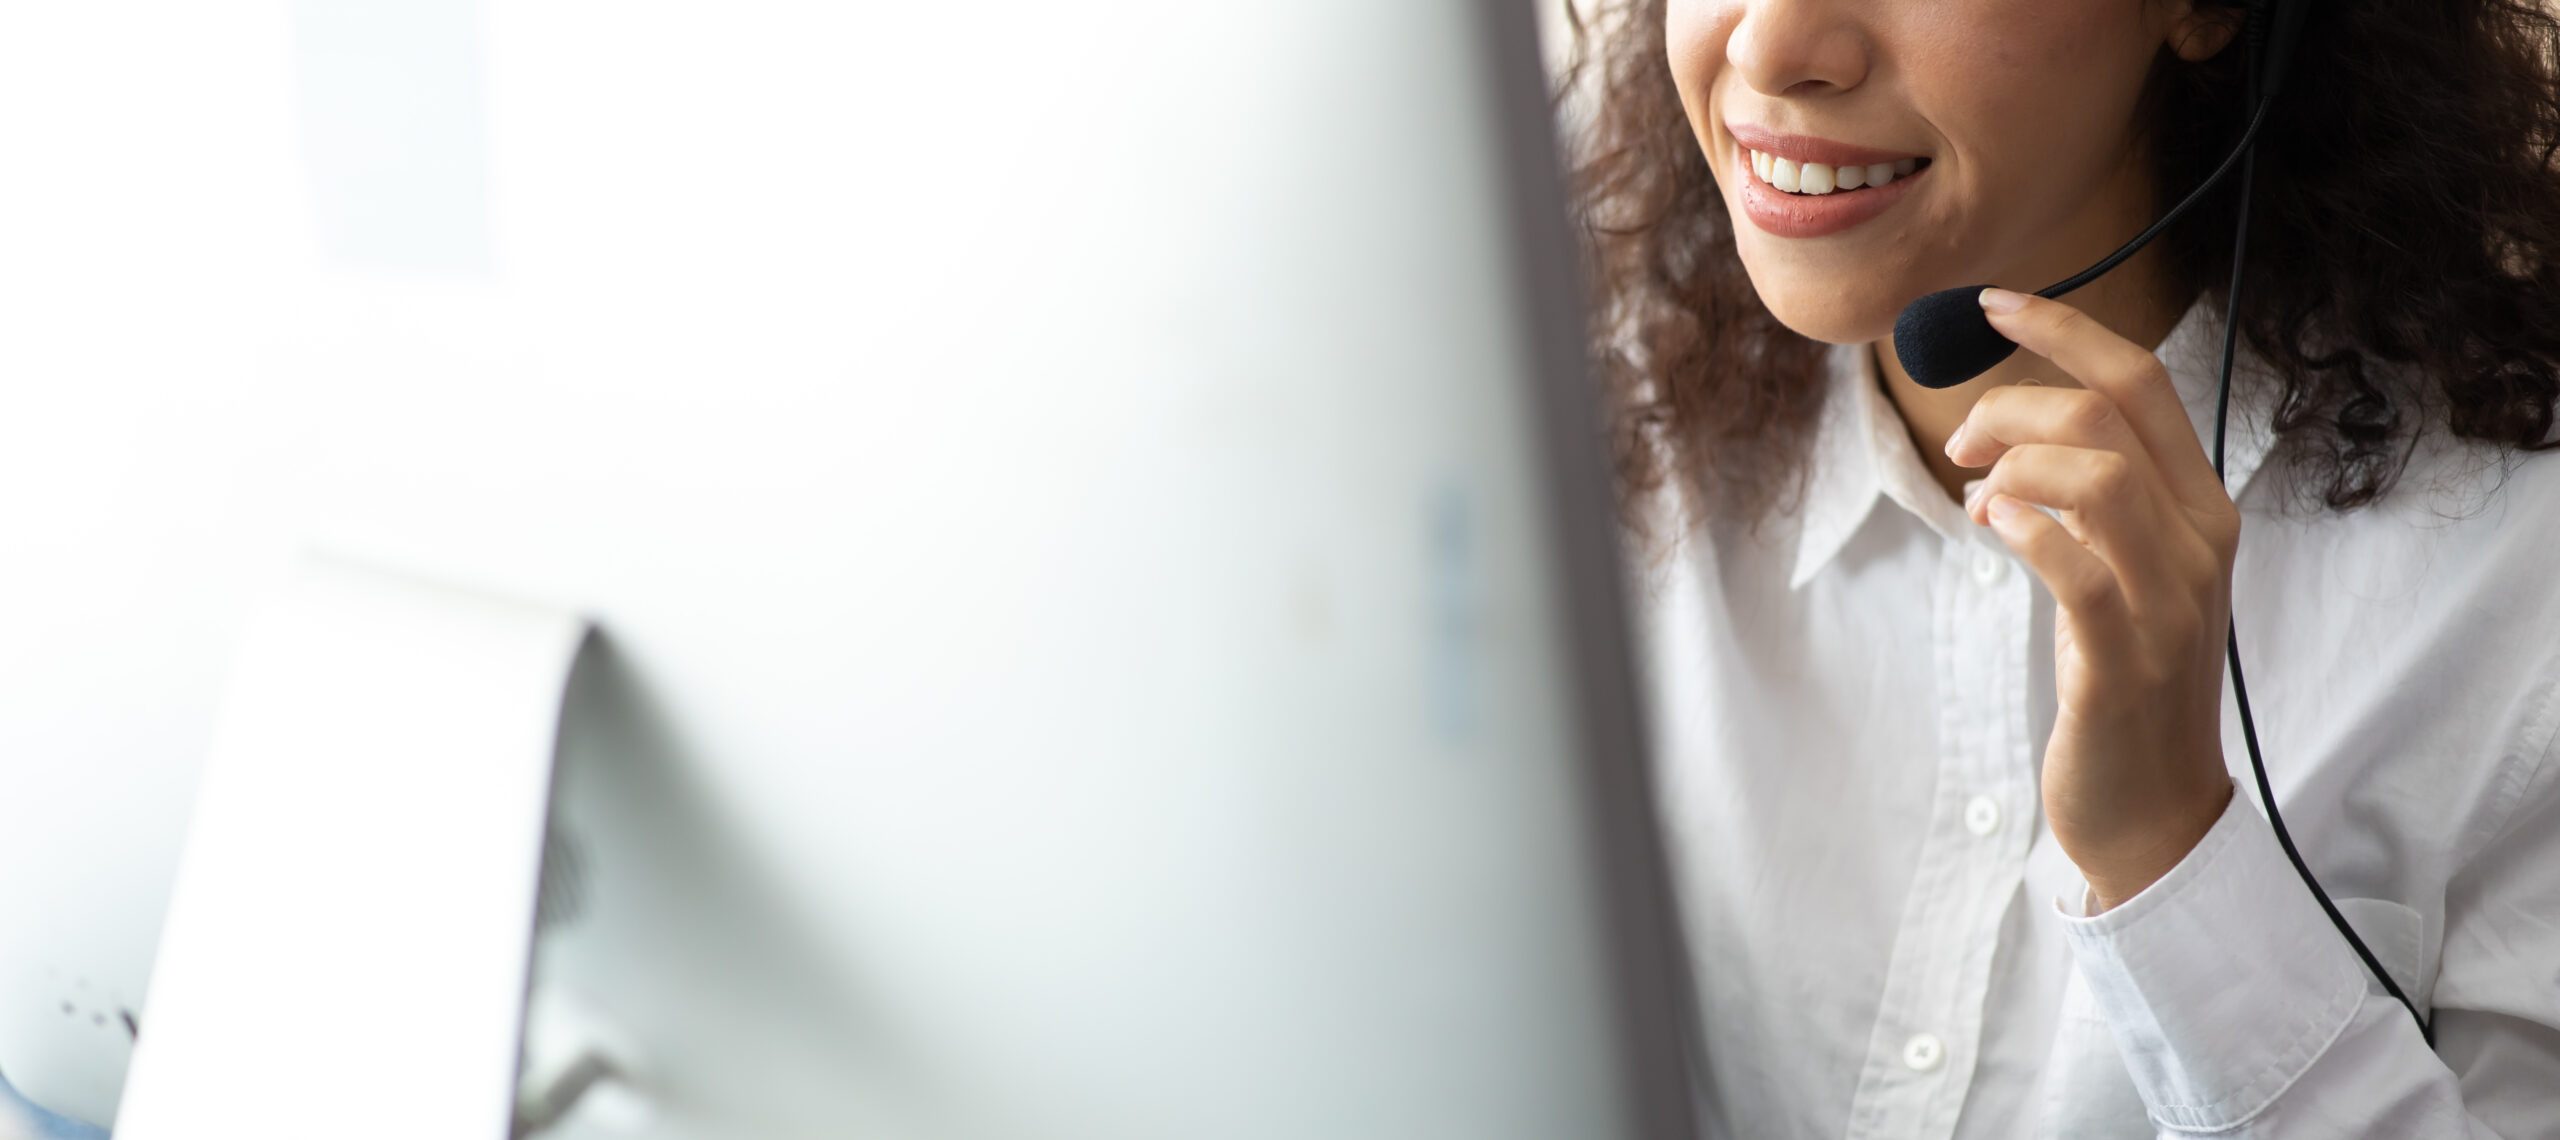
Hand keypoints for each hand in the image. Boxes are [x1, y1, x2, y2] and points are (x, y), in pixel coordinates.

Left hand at [1946, 287, 2237, 911]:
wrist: (2153, 808)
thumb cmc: (2122, 681)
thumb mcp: (2120, 573)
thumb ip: (2087, 504)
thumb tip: (2006, 446)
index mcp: (2201, 509)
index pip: (2143, 383)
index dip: (2065, 331)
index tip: (1994, 304)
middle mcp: (2200, 542)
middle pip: (2109, 415)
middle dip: (2016, 404)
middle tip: (1961, 443)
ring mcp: (2169, 601)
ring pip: (2096, 477)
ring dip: (2012, 467)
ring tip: (1977, 498)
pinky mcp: (2122, 659)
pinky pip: (2074, 566)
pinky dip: (2020, 530)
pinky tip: (1988, 529)